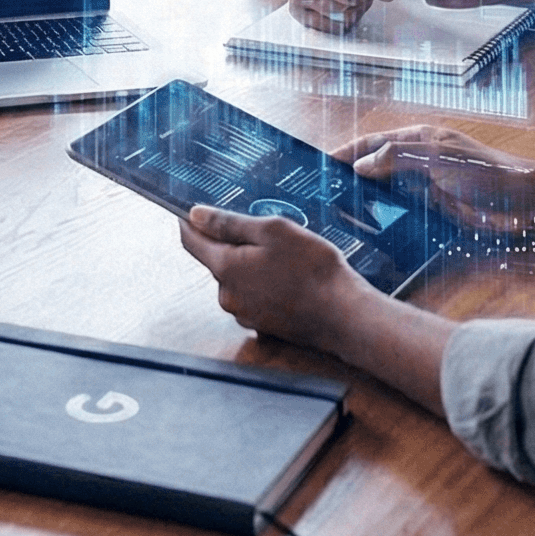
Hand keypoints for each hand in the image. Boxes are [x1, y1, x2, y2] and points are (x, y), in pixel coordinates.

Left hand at [179, 204, 363, 344]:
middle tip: (263, 231)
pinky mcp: (261, 325)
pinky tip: (290, 277)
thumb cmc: (313, 269)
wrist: (344, 315)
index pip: (191, 241)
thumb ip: (230, 223)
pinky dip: (264, 283)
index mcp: (225, 268)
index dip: (190, 222)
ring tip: (285, 256)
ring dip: (250, 264)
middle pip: (216, 259)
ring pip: (236, 278)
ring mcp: (243, 313)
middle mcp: (227, 295)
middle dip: (232, 242)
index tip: (195, 210)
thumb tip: (195, 215)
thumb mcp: (272, 231)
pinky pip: (252, 295)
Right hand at [337, 126, 534, 236]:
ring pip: (385, 193)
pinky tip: (369, 231)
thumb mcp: (439, 157)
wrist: (526, 202)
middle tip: (323, 196)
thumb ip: (398, 157)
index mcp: (418, 140)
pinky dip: (384, 219)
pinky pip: (401, 214)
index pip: (372, 143)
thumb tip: (361, 166)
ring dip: (365, 202)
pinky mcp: (433, 212)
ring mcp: (424, 188)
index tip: (321, 165)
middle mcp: (417, 162)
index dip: (346, 153)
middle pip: (374, 168)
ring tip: (338, 215)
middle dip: (350, 179)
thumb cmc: (488, 173)